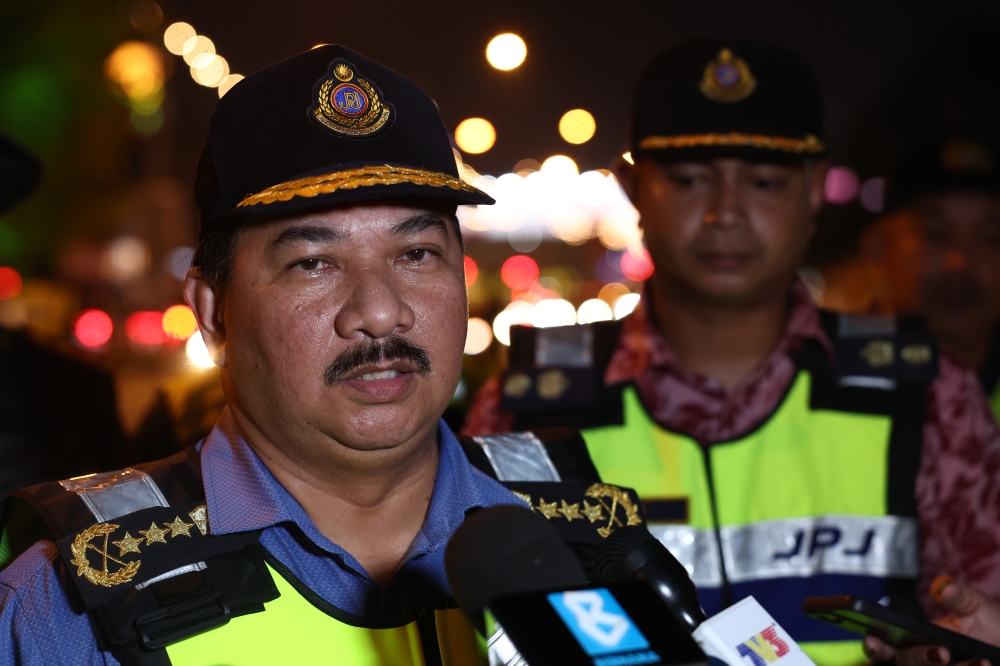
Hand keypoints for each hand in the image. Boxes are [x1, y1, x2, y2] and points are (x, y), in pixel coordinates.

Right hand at [863, 577, 999, 665]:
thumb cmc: (995, 628)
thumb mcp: (979, 607)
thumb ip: (960, 595)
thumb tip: (942, 587)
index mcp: (919, 639)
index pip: (888, 646)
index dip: (875, 646)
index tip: (872, 639)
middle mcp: (926, 660)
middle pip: (907, 662)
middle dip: (920, 658)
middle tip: (942, 652)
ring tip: (980, 660)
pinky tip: (984, 664)